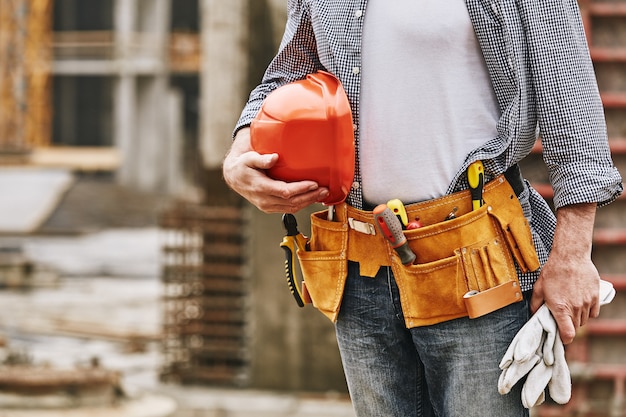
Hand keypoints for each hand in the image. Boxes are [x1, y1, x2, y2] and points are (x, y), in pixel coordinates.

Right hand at [222, 128, 328, 212]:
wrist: (234, 178)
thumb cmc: (243, 166)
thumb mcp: (249, 159)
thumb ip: (261, 159)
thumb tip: (274, 158)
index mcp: (261, 188)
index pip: (285, 192)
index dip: (301, 189)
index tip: (314, 184)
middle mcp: (265, 200)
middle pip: (292, 202)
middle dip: (310, 197)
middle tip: (324, 190)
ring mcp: (267, 206)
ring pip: (292, 208)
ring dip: (308, 202)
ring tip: (322, 194)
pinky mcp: (270, 208)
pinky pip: (289, 209)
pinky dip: (302, 204)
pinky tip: (311, 198)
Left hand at [530, 203, 599, 343]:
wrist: (570, 257)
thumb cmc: (553, 272)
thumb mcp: (538, 288)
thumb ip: (535, 304)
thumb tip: (533, 315)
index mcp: (560, 308)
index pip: (568, 334)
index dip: (565, 339)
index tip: (562, 338)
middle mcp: (575, 308)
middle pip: (575, 327)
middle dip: (568, 326)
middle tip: (562, 318)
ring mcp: (587, 303)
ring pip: (584, 320)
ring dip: (577, 318)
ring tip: (569, 308)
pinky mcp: (595, 297)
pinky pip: (593, 312)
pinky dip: (587, 312)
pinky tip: (580, 305)